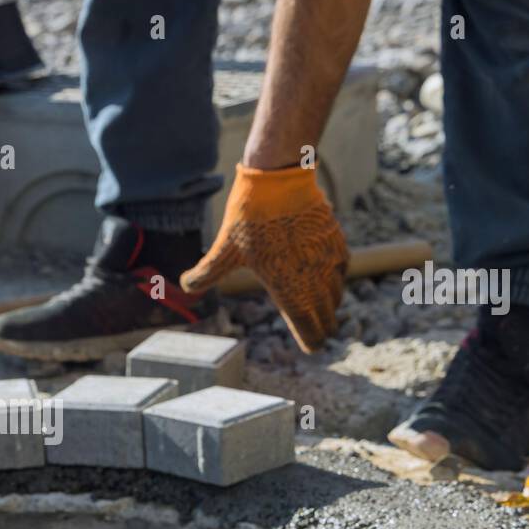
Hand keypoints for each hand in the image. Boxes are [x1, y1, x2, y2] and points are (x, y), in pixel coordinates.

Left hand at [180, 164, 347, 352]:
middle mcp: (314, 278)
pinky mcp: (336, 240)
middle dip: (322, 327)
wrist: (279, 180)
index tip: (312, 348)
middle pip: (327, 315)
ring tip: (325, 312)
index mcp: (289, 288)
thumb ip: (206, 273)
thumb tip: (185, 287)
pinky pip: (343, 269)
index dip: (311, 341)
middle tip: (319, 336)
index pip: (308, 327)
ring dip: (331, 306)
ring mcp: (328, 259)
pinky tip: (331, 280)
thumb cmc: (249, 217)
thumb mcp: (224, 249)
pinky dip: (337, 280)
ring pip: (337, 294)